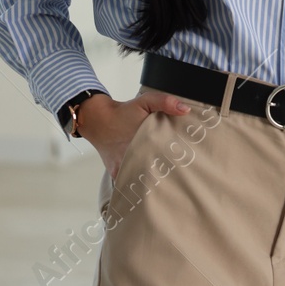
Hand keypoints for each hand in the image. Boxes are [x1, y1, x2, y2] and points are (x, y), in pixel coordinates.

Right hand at [74, 90, 190, 178]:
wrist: (98, 120)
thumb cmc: (123, 112)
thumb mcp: (145, 101)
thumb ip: (165, 102)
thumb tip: (185, 110)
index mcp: (144, 143)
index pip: (166, 159)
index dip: (177, 161)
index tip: (186, 162)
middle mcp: (133, 159)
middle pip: (156, 172)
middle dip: (167, 172)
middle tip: (180, 172)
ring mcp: (124, 168)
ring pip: (143, 179)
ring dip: (153, 179)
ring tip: (168, 180)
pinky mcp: (117, 173)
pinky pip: (130, 181)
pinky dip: (139, 182)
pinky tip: (150, 184)